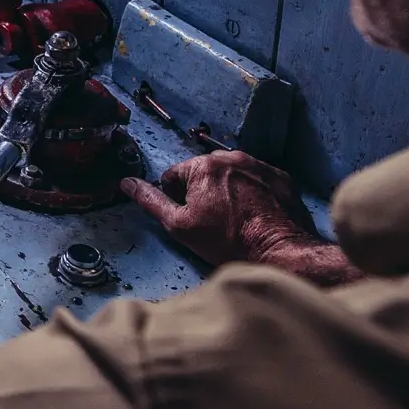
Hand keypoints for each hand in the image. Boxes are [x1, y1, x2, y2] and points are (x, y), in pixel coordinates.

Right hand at [121, 151, 359, 283]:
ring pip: (232, 175)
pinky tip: (256, 216)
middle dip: (203, 192)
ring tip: (236, 220)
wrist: (280, 251)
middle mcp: (231, 157)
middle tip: (213, 222)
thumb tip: (126, 182)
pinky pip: (257, 180)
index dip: (176, 200)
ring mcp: (259, 165)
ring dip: (229, 191)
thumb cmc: (227, 241)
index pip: (174, 176)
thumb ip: (151, 201)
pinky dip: (253, 193)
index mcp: (202, 166)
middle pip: (204, 172)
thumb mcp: (180, 226)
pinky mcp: (281, 176)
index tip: (191, 218)